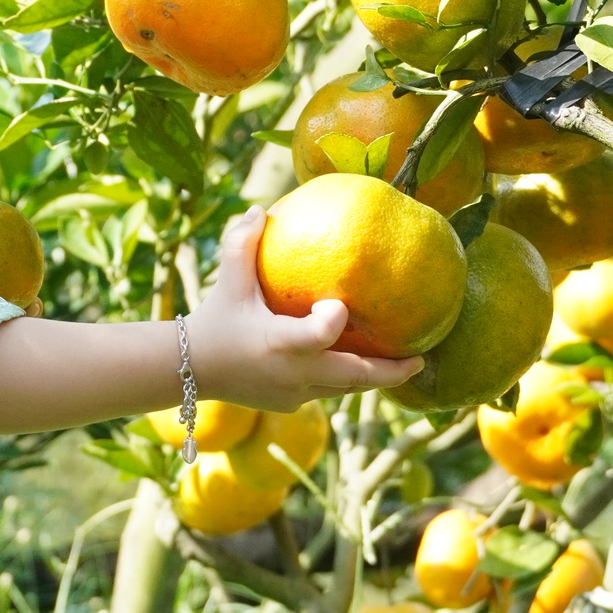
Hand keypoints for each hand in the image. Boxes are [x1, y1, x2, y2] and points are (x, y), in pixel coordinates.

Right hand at [185, 207, 419, 410]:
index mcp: (279, 344)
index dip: (335, 320)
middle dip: (392, 371)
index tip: (341, 304)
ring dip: (377, 377)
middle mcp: (293, 374)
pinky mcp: (293, 403)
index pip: (319, 336)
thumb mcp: (228, 280)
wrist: (191, 370)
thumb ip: (243, 243)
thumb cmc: (214, 319)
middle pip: (354, 377)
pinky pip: (330, 391)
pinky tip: (370, 362)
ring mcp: (295, 394)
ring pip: (347, 388)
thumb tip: (265, 208)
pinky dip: (350, 379)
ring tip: (409, 363)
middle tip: (422, 356)